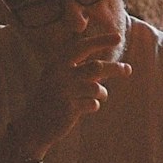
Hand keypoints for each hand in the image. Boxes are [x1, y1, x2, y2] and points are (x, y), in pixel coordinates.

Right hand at [14, 34, 131, 154]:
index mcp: (57, 64)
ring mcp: (64, 91)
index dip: (100, 41)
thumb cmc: (51, 100)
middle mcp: (60, 74)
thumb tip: (110, 67)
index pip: (82, 47)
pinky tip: (87, 108)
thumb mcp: (60, 80)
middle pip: (96, 67)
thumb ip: (80, 71)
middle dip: (115, 68)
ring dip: (102, 92)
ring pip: (97, 87)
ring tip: (99, 96)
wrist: (33, 125)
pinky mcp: (69, 108)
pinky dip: (94, 105)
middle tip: (128, 69)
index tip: (118, 37)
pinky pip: (93, 104)